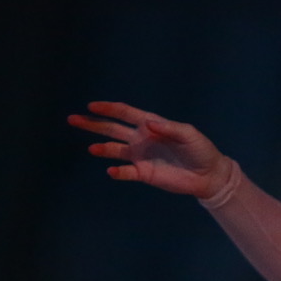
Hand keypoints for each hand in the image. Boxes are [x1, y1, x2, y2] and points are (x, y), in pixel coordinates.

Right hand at [67, 101, 227, 197]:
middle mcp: (140, 138)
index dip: (108, 108)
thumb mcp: (188, 134)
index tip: (91, 106)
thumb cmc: (200, 150)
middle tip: (73, 119)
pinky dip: (118, 172)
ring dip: (102, 148)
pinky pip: (126, 172)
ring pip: (114, 150)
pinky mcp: (143, 173)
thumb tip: (148, 124)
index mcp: (150, 124)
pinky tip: (112, 171)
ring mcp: (140, 156)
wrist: (207, 175)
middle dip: (93, 124)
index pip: (124, 113)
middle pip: (112, 129)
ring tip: (91, 148)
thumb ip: (169, 128)